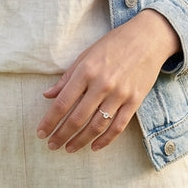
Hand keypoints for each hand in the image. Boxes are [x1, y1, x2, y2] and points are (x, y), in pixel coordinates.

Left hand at [36, 9, 179, 152]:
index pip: (62, 103)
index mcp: (86, 71)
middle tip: (51, 145)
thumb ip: (67, 77)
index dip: (49, 121)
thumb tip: (47, 95)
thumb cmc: (113, 44)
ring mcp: (120, 94)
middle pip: (77, 118)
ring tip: (69, 148)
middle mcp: (102, 84)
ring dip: (80, 141)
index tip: (40, 132)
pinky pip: (118, 127)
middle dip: (61, 135)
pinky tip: (94, 147)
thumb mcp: (86, 55)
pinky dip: (105, 140)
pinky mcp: (135, 101)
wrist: (147, 38)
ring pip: (96, 126)